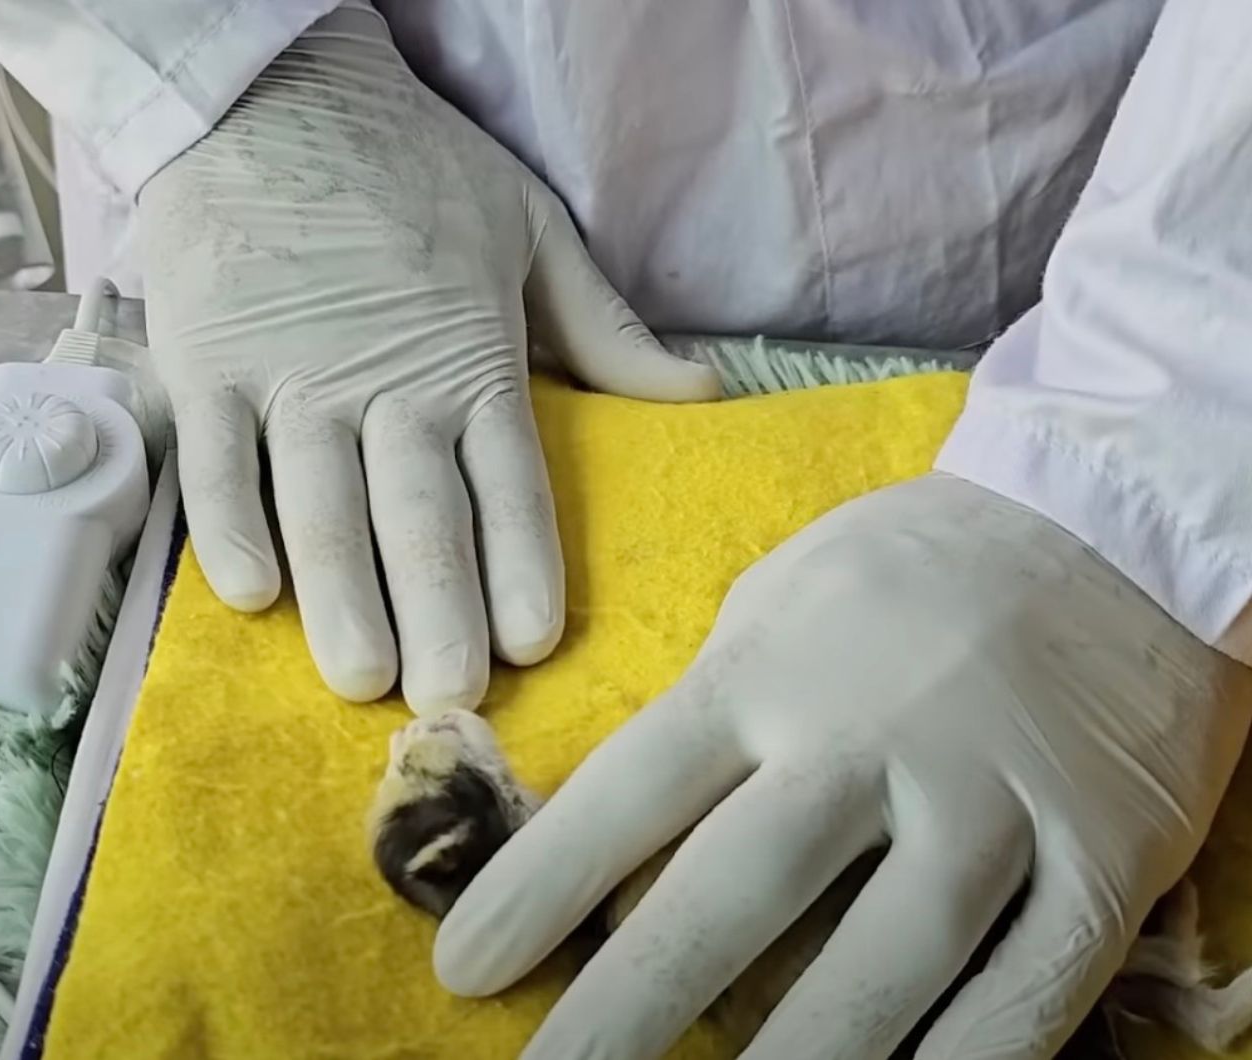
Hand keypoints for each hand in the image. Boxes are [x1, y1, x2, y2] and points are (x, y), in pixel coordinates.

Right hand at [138, 8, 717, 715]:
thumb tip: (702, 394)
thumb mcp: (533, 229)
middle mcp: (384, 382)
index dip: (522, 567)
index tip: (535, 646)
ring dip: (343, 593)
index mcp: (471, 358)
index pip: (509, 482)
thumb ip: (608, 328)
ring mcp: (290, 376)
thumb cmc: (410, 165)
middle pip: (418, 513)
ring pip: (319, 503)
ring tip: (364, 676)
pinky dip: (228, 526)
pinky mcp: (208, 365)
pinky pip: (215, 460)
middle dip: (439, 610)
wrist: (273, 92)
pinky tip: (250, 594)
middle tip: (450, 696)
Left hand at [435, 473, 1251, 1057]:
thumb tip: (629, 817)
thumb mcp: (779, 596)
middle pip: (734, 892)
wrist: (1115, 516)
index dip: (540, 888)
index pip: (630, 791)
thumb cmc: (912, 565)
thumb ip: (712, 702)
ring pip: (884, 957)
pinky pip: (1031, 985)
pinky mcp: (1104, 850)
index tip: (465, 968)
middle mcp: (871, 736)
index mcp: (772, 669)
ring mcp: (992, 798)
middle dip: (630, 1006)